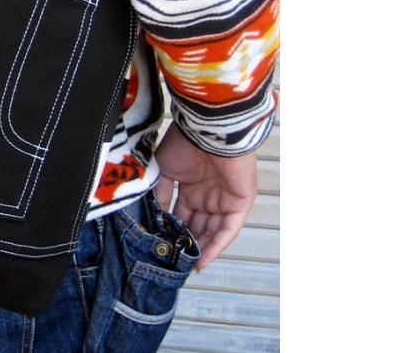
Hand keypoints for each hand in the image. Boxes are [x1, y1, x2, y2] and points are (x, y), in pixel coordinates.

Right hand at [152, 123, 257, 270]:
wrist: (209, 131)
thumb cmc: (184, 143)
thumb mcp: (164, 169)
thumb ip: (161, 193)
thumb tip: (157, 215)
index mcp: (190, 185)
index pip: (182, 213)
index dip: (173, 229)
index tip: (162, 244)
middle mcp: (208, 194)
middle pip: (198, 225)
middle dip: (186, 242)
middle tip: (173, 259)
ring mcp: (224, 199)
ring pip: (212, 231)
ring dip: (200, 248)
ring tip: (186, 265)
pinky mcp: (239, 203)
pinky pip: (228, 230)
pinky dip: (216, 246)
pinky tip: (202, 259)